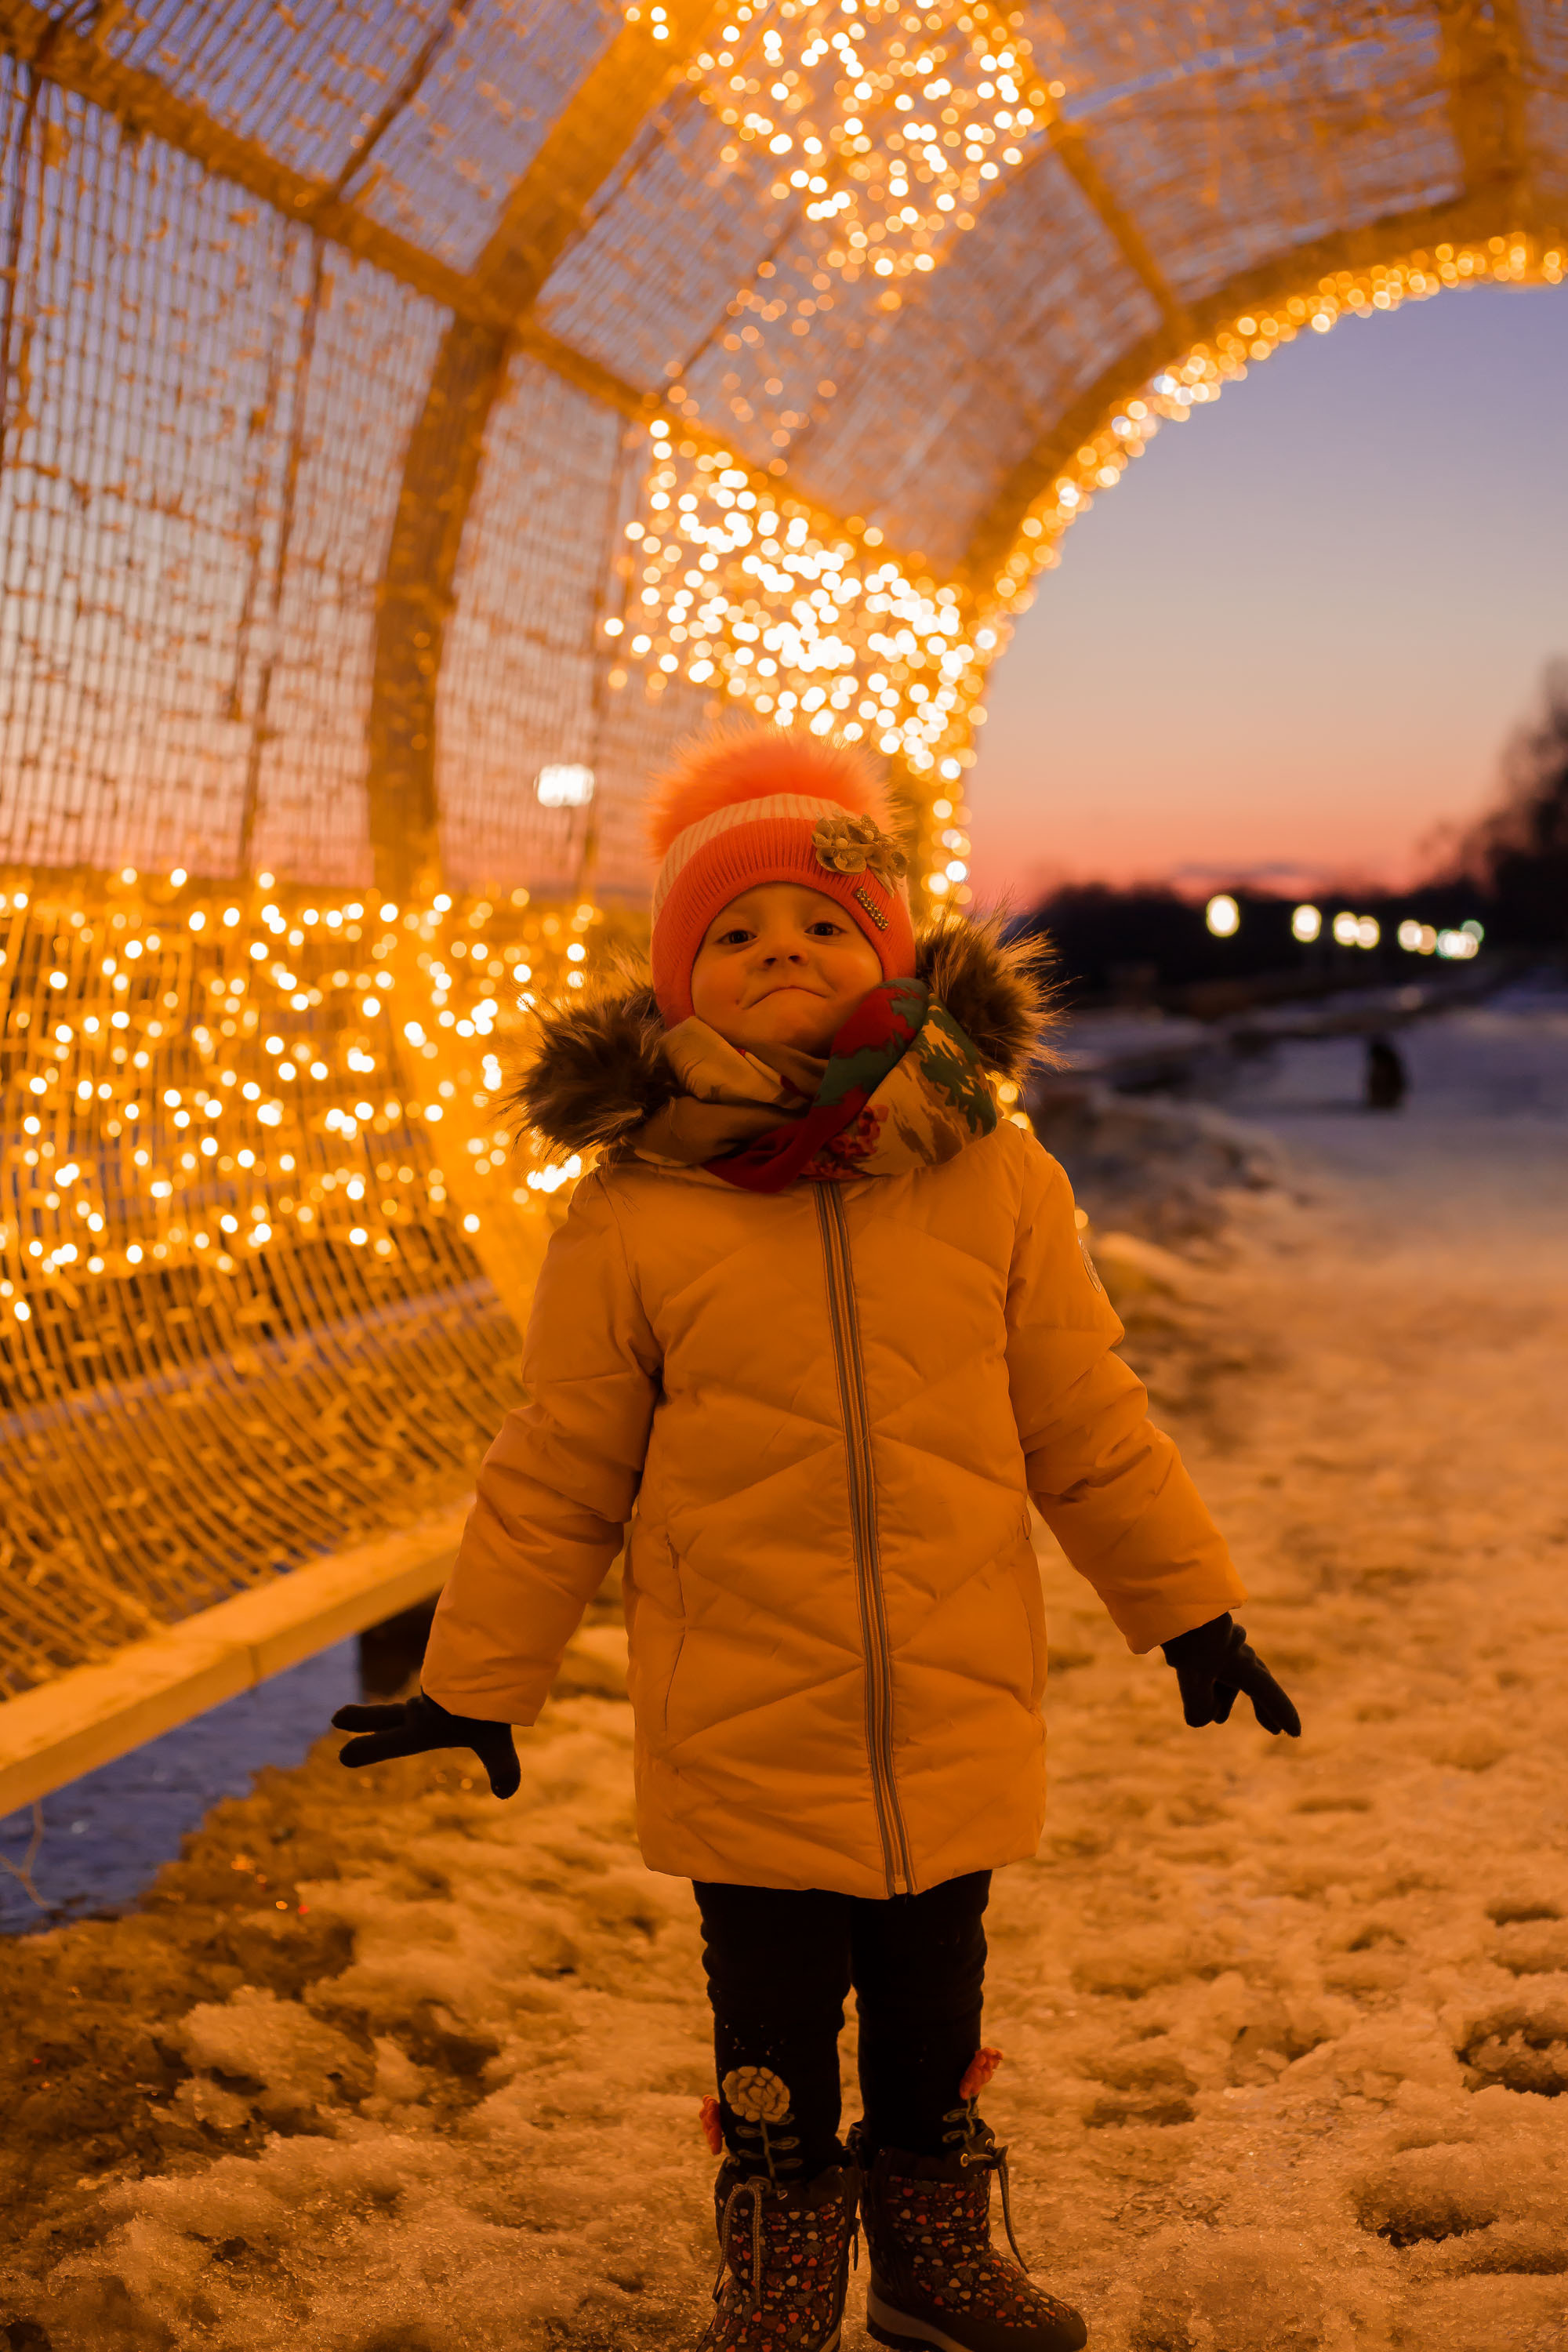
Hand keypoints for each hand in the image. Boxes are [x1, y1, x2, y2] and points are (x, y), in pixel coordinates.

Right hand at [331, 1689, 521, 1796]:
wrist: (485, 1655)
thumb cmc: (485, 1702)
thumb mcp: (494, 1739)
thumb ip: (502, 1766)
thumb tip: (506, 1792)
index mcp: (422, 1727)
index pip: (390, 1742)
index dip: (369, 1749)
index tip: (343, 1756)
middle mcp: (422, 1709)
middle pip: (386, 1715)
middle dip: (363, 1718)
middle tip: (337, 1717)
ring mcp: (434, 1692)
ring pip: (412, 1700)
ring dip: (406, 1707)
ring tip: (411, 1711)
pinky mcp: (449, 1672)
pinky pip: (441, 1680)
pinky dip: (440, 1684)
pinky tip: (446, 1686)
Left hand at [1160, 1614, 1300, 1736]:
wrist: (1176, 1595)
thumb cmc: (1189, 1636)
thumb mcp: (1193, 1677)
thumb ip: (1199, 1705)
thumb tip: (1202, 1720)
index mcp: (1243, 1665)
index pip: (1269, 1694)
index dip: (1281, 1714)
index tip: (1295, 1732)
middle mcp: (1238, 1652)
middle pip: (1256, 1683)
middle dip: (1263, 1707)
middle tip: (1271, 1728)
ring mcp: (1221, 1641)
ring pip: (1231, 1675)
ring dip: (1227, 1697)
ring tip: (1218, 1719)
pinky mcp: (1202, 1635)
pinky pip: (1213, 1662)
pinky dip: (1211, 1681)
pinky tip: (1196, 1688)